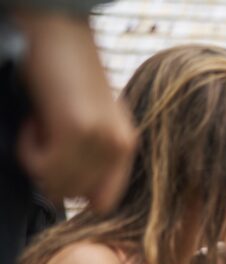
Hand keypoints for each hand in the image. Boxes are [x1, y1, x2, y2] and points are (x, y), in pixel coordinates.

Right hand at [14, 12, 135, 212]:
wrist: (55, 29)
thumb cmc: (63, 71)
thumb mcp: (88, 118)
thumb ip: (88, 154)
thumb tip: (64, 194)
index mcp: (126, 145)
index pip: (105, 202)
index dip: (74, 194)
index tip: (55, 167)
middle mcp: (120, 146)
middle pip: (77, 198)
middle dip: (50, 176)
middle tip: (40, 139)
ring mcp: (101, 139)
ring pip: (58, 186)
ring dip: (37, 162)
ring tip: (37, 126)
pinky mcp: (77, 129)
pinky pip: (43, 168)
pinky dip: (28, 150)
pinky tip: (32, 121)